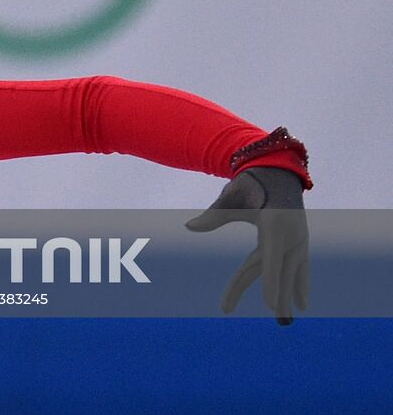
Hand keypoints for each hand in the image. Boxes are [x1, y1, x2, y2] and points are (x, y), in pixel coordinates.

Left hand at [185, 167, 308, 324]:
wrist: (277, 171)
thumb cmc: (251, 184)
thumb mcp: (231, 197)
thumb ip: (213, 215)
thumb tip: (189, 226)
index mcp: (274, 225)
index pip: (270, 261)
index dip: (270, 284)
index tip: (270, 305)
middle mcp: (290, 236)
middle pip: (275, 271)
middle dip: (271, 296)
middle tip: (266, 319)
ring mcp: (298, 240)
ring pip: (288, 273)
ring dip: (286, 296)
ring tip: (284, 320)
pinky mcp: (299, 242)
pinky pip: (298, 268)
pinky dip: (298, 285)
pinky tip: (300, 304)